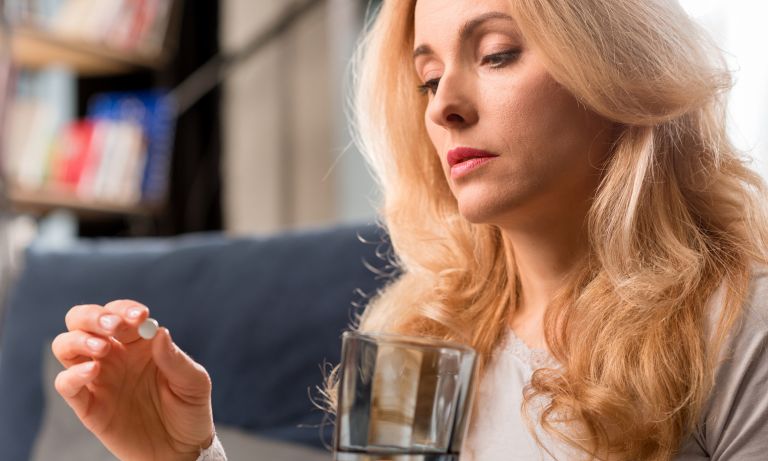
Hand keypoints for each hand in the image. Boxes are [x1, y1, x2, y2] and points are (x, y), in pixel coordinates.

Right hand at [52, 300, 214, 460]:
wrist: (181, 450)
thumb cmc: (190, 410)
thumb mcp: (194, 382)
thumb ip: (176, 359)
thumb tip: (158, 332)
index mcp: (138, 343)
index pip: (120, 313)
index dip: (125, 309)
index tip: (140, 316)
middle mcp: (113, 355)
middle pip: (83, 321)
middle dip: (93, 316)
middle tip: (113, 325)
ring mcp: (98, 378)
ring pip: (66, 346)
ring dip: (79, 339)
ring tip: (103, 348)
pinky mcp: (88, 405)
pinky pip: (66, 384)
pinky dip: (72, 374)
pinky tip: (93, 371)